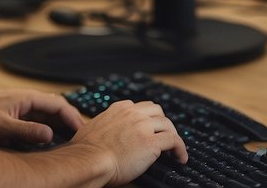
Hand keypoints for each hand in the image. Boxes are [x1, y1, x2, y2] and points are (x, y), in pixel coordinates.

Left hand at [0, 86, 84, 146]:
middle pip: (57, 111)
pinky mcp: (16, 120)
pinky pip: (39, 125)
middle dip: (71, 123)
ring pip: (49, 118)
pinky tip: (51, 145)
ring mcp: (22, 111)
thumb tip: (49, 134)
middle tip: (84, 140)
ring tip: (73, 144)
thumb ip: (25, 130)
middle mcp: (27, 102)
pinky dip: (49, 133)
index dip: (74, 117)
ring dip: (62, 129)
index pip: (59, 104)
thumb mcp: (0, 126)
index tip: (84, 132)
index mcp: (27, 98)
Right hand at [67, 99, 187, 186]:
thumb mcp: (90, 128)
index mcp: (118, 109)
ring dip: (172, 135)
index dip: (147, 118)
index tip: (148, 128)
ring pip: (168, 124)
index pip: (139, 106)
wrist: (89, 160)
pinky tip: (180, 158)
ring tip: (174, 149)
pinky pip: (174, 141)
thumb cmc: (85, 151)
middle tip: (163, 136)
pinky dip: (180, 149)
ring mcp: (143, 126)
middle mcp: (132, 113)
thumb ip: (101, 126)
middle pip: (157, 111)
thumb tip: (99, 134)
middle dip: (161, 123)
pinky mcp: (151, 142)